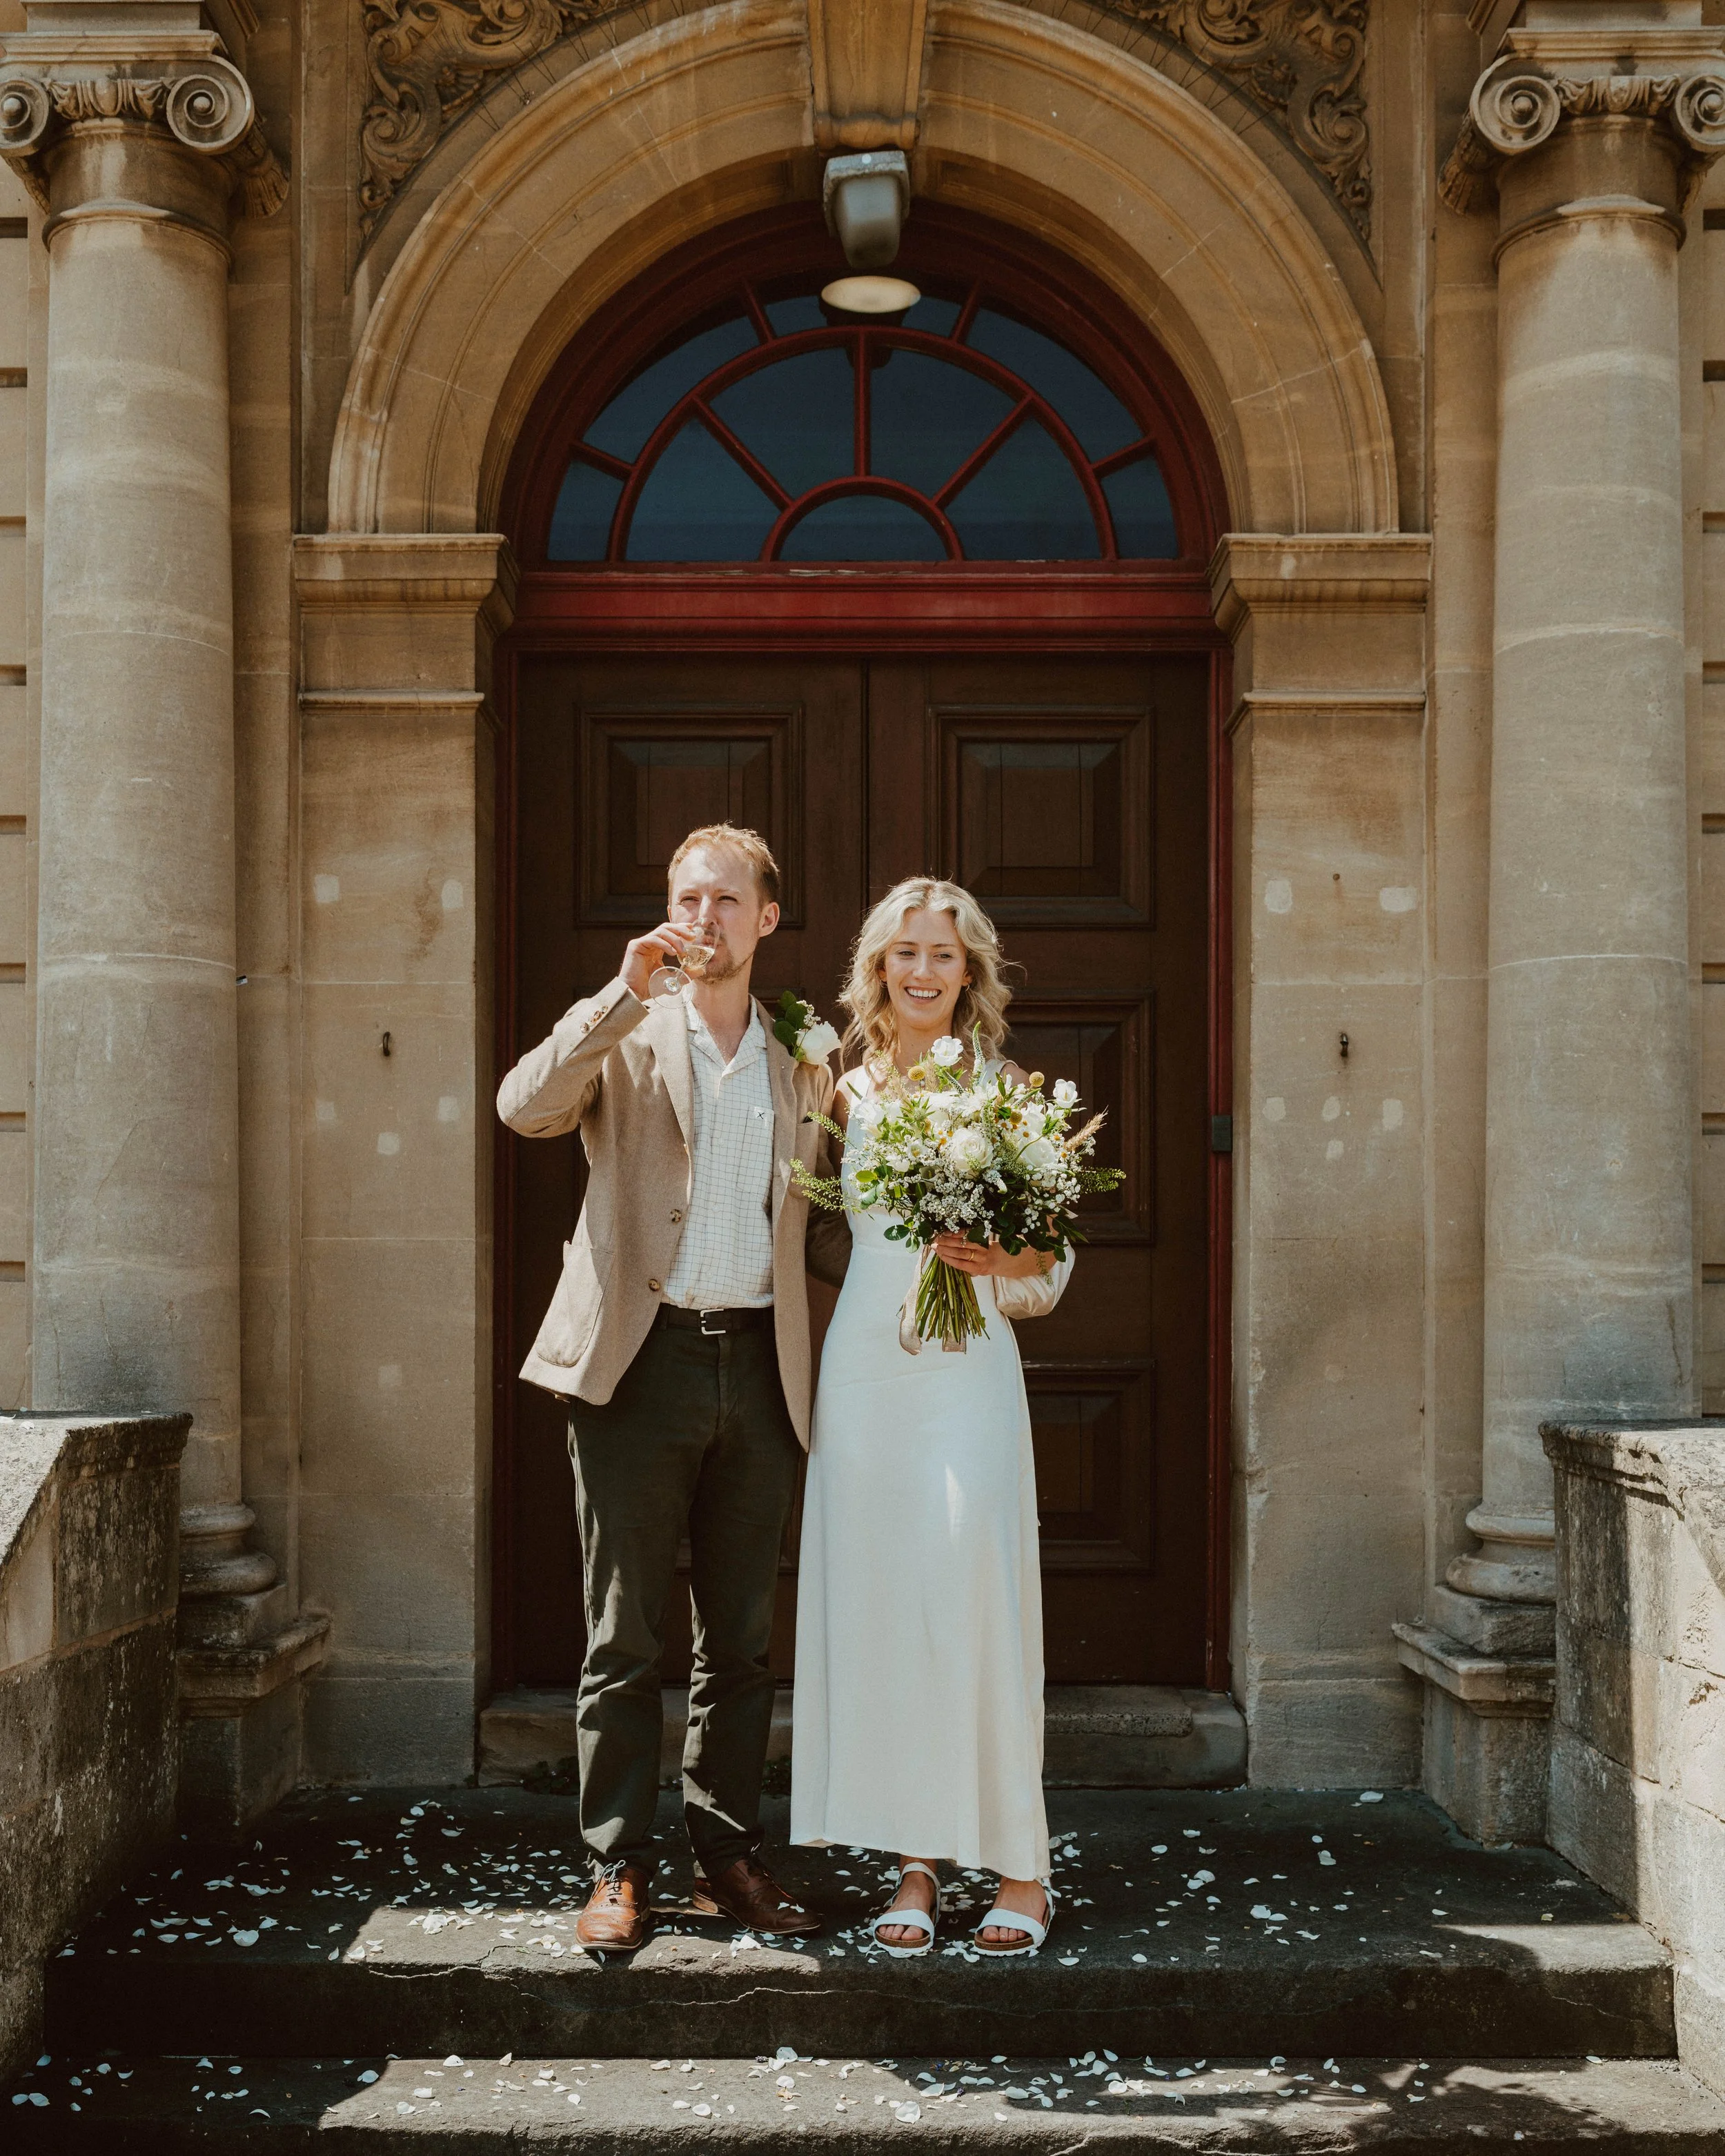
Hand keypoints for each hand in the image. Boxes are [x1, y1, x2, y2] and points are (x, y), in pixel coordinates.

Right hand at [619, 921, 703, 1000]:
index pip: (669, 932)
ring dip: (675, 939)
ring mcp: (642, 943)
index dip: (681, 928)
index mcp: (656, 948)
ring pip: (661, 931)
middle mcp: (649, 943)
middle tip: (692, 937)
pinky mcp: (636, 946)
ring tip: (682, 951)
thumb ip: (685, 974)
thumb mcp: (673, 980)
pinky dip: (665, 944)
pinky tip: (672, 952)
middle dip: (680, 930)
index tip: (692, 929)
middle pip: (666, 928)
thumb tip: (701, 970)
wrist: (635, 994)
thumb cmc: (650, 988)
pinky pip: (653, 939)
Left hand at [932, 1233, 1050, 1280]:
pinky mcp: (980, 1271)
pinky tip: (943, 1257)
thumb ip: (981, 1232)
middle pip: (963, 1246)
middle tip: (935, 1238)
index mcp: (989, 1241)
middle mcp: (986, 1253)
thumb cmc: (1006, 1246)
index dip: (956, 1233)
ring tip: (936, 1247)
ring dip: (947, 1252)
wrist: (1018, 1263)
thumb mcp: (997, 1236)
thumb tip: (961, 1226)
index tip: (944, 1230)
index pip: (970, 1236)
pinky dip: (952, 1261)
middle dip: (948, 1242)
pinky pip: (963, 1267)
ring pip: (961, 1257)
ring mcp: (982, 1264)